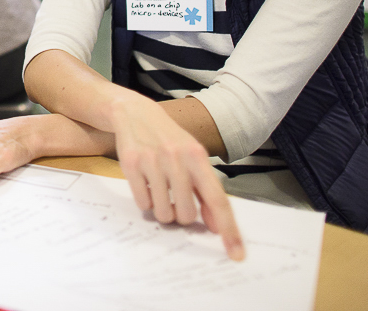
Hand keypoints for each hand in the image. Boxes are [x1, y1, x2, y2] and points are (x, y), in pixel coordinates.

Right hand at [111, 95, 244, 260]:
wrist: (135, 112)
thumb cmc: (169, 139)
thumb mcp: (193, 158)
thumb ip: (206, 191)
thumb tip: (216, 225)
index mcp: (197, 156)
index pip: (218, 200)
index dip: (229, 230)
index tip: (236, 254)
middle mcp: (176, 158)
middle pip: (187, 214)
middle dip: (183, 215)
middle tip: (177, 200)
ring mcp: (152, 161)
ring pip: (164, 213)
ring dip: (164, 211)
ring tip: (161, 192)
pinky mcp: (130, 164)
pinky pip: (143, 203)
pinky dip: (146, 202)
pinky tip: (146, 184)